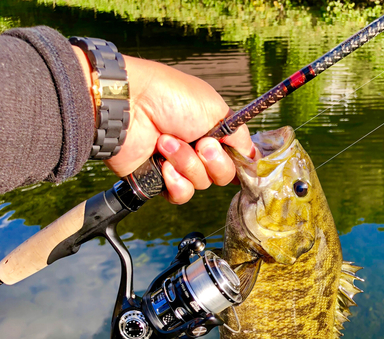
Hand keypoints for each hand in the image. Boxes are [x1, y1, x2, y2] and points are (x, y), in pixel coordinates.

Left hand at [73, 48, 253, 203]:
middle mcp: (197, 150)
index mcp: (212, 132)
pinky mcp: (159, 181)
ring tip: (166, 143)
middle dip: (213, 160)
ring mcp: (178, 167)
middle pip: (222, 176)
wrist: (129, 106)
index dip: (238, 161)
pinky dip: (175, 182)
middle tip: (199, 142)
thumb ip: (239, 135)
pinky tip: (163, 166)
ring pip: (201, 184)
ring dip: (187, 164)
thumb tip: (254, 156)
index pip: (235, 158)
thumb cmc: (171, 97)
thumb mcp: (216, 109)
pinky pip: (181, 195)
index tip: (237, 155)